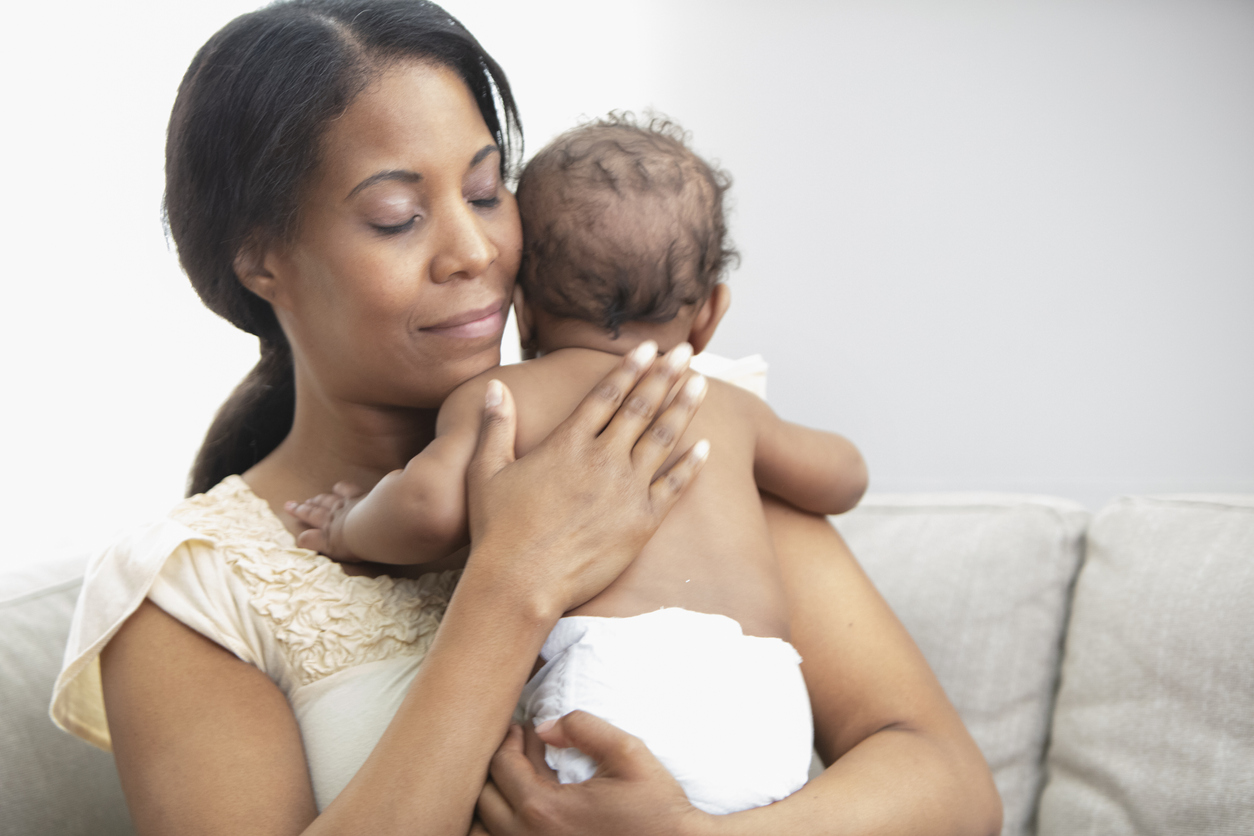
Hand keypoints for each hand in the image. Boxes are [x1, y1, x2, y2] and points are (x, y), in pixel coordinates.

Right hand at [285, 481, 364, 560]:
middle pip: (313, 513)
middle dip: (301, 510)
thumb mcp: (337, 550)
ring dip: (317, 500)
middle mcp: (332, 519)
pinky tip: (337, 487)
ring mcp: (344, 505)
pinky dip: (340, 488)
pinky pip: (345, 489)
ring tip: (311, 499)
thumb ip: (319, 544)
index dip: (304, 537)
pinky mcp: (357, 496)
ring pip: (326, 501)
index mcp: (328, 536)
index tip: (299, 536)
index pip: (311, 537)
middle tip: (290, 505)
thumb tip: (302, 539)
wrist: (374, 524)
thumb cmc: (360, 544)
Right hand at [465, 341, 709, 616]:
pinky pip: (673, 486)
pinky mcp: (642, 522)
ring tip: (700, 383)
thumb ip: (495, 426)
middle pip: (641, 407)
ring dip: (683, 407)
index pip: (606, 395)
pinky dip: (691, 465)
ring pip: (662, 438)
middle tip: (685, 352)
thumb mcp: (485, 471)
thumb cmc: (497, 531)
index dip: (629, 368)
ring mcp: (625, 490)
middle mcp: (602, 459)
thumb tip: (494, 387)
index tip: (648, 348)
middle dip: (665, 375)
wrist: (521, 583)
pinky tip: (705, 447)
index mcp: (567, 443)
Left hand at [476, 712, 705, 835]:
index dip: (509, 740)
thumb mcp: (628, 754)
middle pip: (483, 798)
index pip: (501, 766)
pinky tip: (529, 810)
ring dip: (493, 802)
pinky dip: (501, 827)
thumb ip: (584, 728)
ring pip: (482, 831)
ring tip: (517, 783)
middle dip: (497, 766)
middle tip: (520, 748)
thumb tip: (546, 726)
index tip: (522, 729)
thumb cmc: (656, 808)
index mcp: (545, 810)